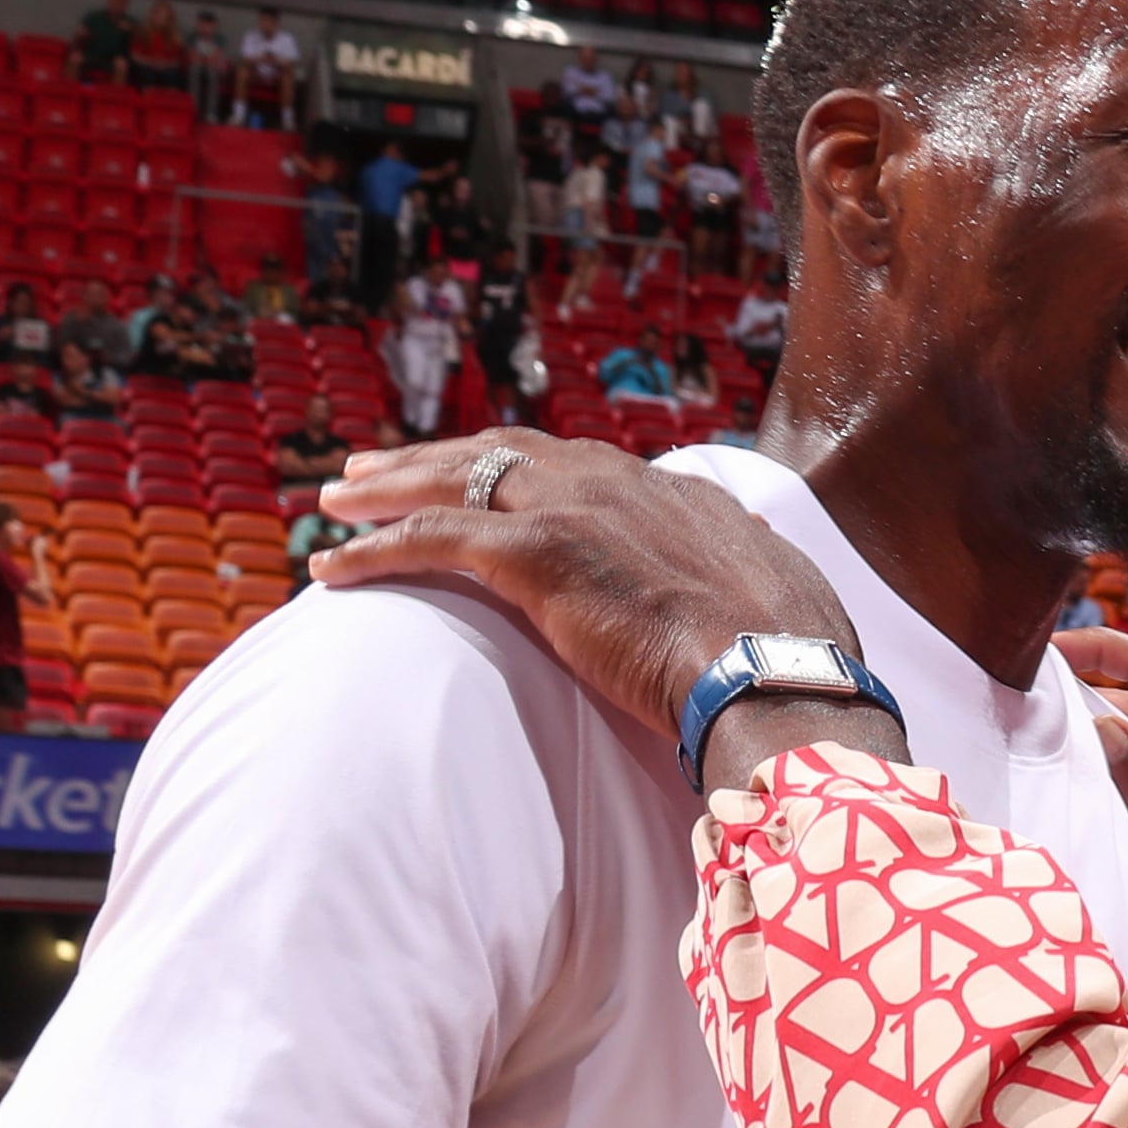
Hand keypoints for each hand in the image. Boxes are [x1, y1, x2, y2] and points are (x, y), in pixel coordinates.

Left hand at [306, 436, 872, 790]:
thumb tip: (772, 574)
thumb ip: (758, 573)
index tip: (490, 478)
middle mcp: (615, 480)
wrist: (777, 676)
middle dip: (435, 456)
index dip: (522, 468)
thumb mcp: (789, 596)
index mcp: (673, 492)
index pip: (577, 463)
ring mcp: (571, 510)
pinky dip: (374, 550)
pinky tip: (331, 571)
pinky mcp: (534, 554)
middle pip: (501, 452)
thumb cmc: (796, 660)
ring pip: (451, 479)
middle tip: (379, 468)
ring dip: (386, 489)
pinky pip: (429, 540)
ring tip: (336, 502)